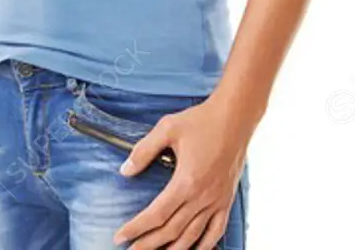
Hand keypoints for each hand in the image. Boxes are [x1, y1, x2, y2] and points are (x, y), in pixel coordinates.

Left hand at [112, 95, 250, 248]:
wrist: (235, 117)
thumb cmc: (201, 120)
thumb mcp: (167, 128)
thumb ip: (144, 150)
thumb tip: (125, 170)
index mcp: (186, 182)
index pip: (156, 214)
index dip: (136, 228)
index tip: (120, 236)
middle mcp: (202, 197)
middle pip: (172, 231)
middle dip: (148, 244)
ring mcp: (217, 201)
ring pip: (193, 236)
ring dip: (173, 249)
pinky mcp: (227, 199)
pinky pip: (216, 231)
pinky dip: (204, 245)